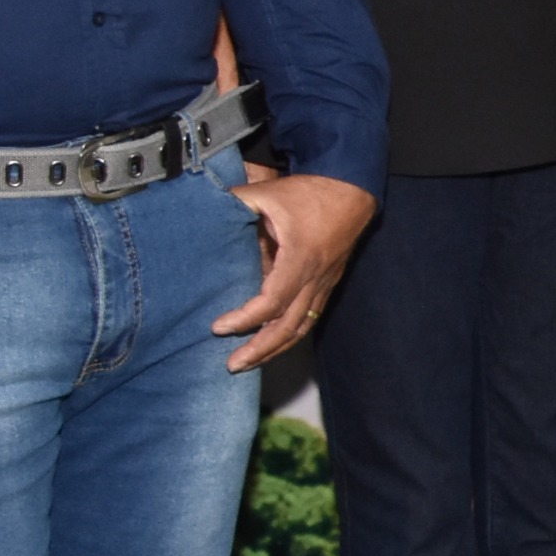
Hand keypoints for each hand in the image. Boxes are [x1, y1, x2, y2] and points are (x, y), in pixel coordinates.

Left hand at [213, 171, 377, 370]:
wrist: (352, 190)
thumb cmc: (310, 193)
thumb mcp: (268, 192)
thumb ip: (235, 201)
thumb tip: (203, 209)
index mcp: (300, 257)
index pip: (272, 300)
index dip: (246, 319)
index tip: (219, 327)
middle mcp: (315, 277)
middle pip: (289, 326)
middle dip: (260, 349)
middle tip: (232, 364)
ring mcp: (324, 283)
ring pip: (301, 327)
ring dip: (275, 348)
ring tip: (249, 362)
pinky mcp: (327, 283)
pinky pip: (309, 317)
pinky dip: (289, 335)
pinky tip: (272, 343)